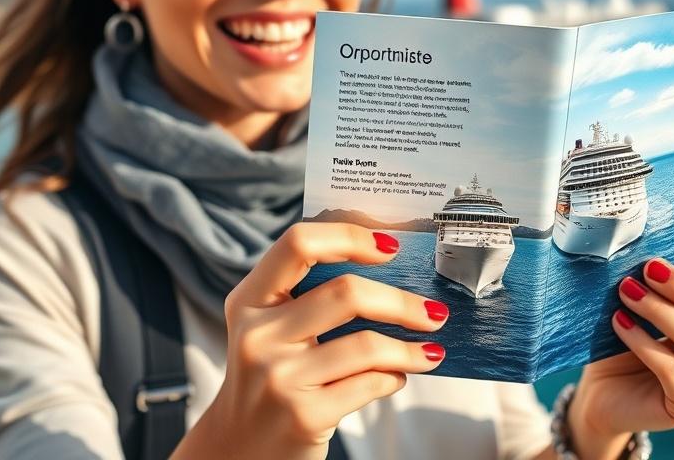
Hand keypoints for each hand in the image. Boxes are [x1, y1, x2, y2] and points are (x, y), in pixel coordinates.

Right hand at [171, 223, 449, 459]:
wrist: (239, 450)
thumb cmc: (271, 376)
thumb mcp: (270, 328)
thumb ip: (310, 293)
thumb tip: (390, 254)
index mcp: (250, 300)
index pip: (298, 243)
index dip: (350, 235)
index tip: (392, 246)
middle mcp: (258, 335)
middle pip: (346, 292)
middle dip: (402, 302)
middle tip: (434, 311)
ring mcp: (278, 378)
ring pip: (367, 344)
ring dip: (411, 347)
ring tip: (431, 350)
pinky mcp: (303, 415)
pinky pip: (369, 383)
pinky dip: (394, 377)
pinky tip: (398, 376)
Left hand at [566, 245, 673, 458]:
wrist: (603, 395)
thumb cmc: (626, 343)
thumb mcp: (649, 310)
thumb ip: (662, 287)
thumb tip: (655, 249)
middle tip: (649, 267)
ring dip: (658, 308)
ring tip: (626, 289)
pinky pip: (669, 368)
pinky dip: (641, 339)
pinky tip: (619, 321)